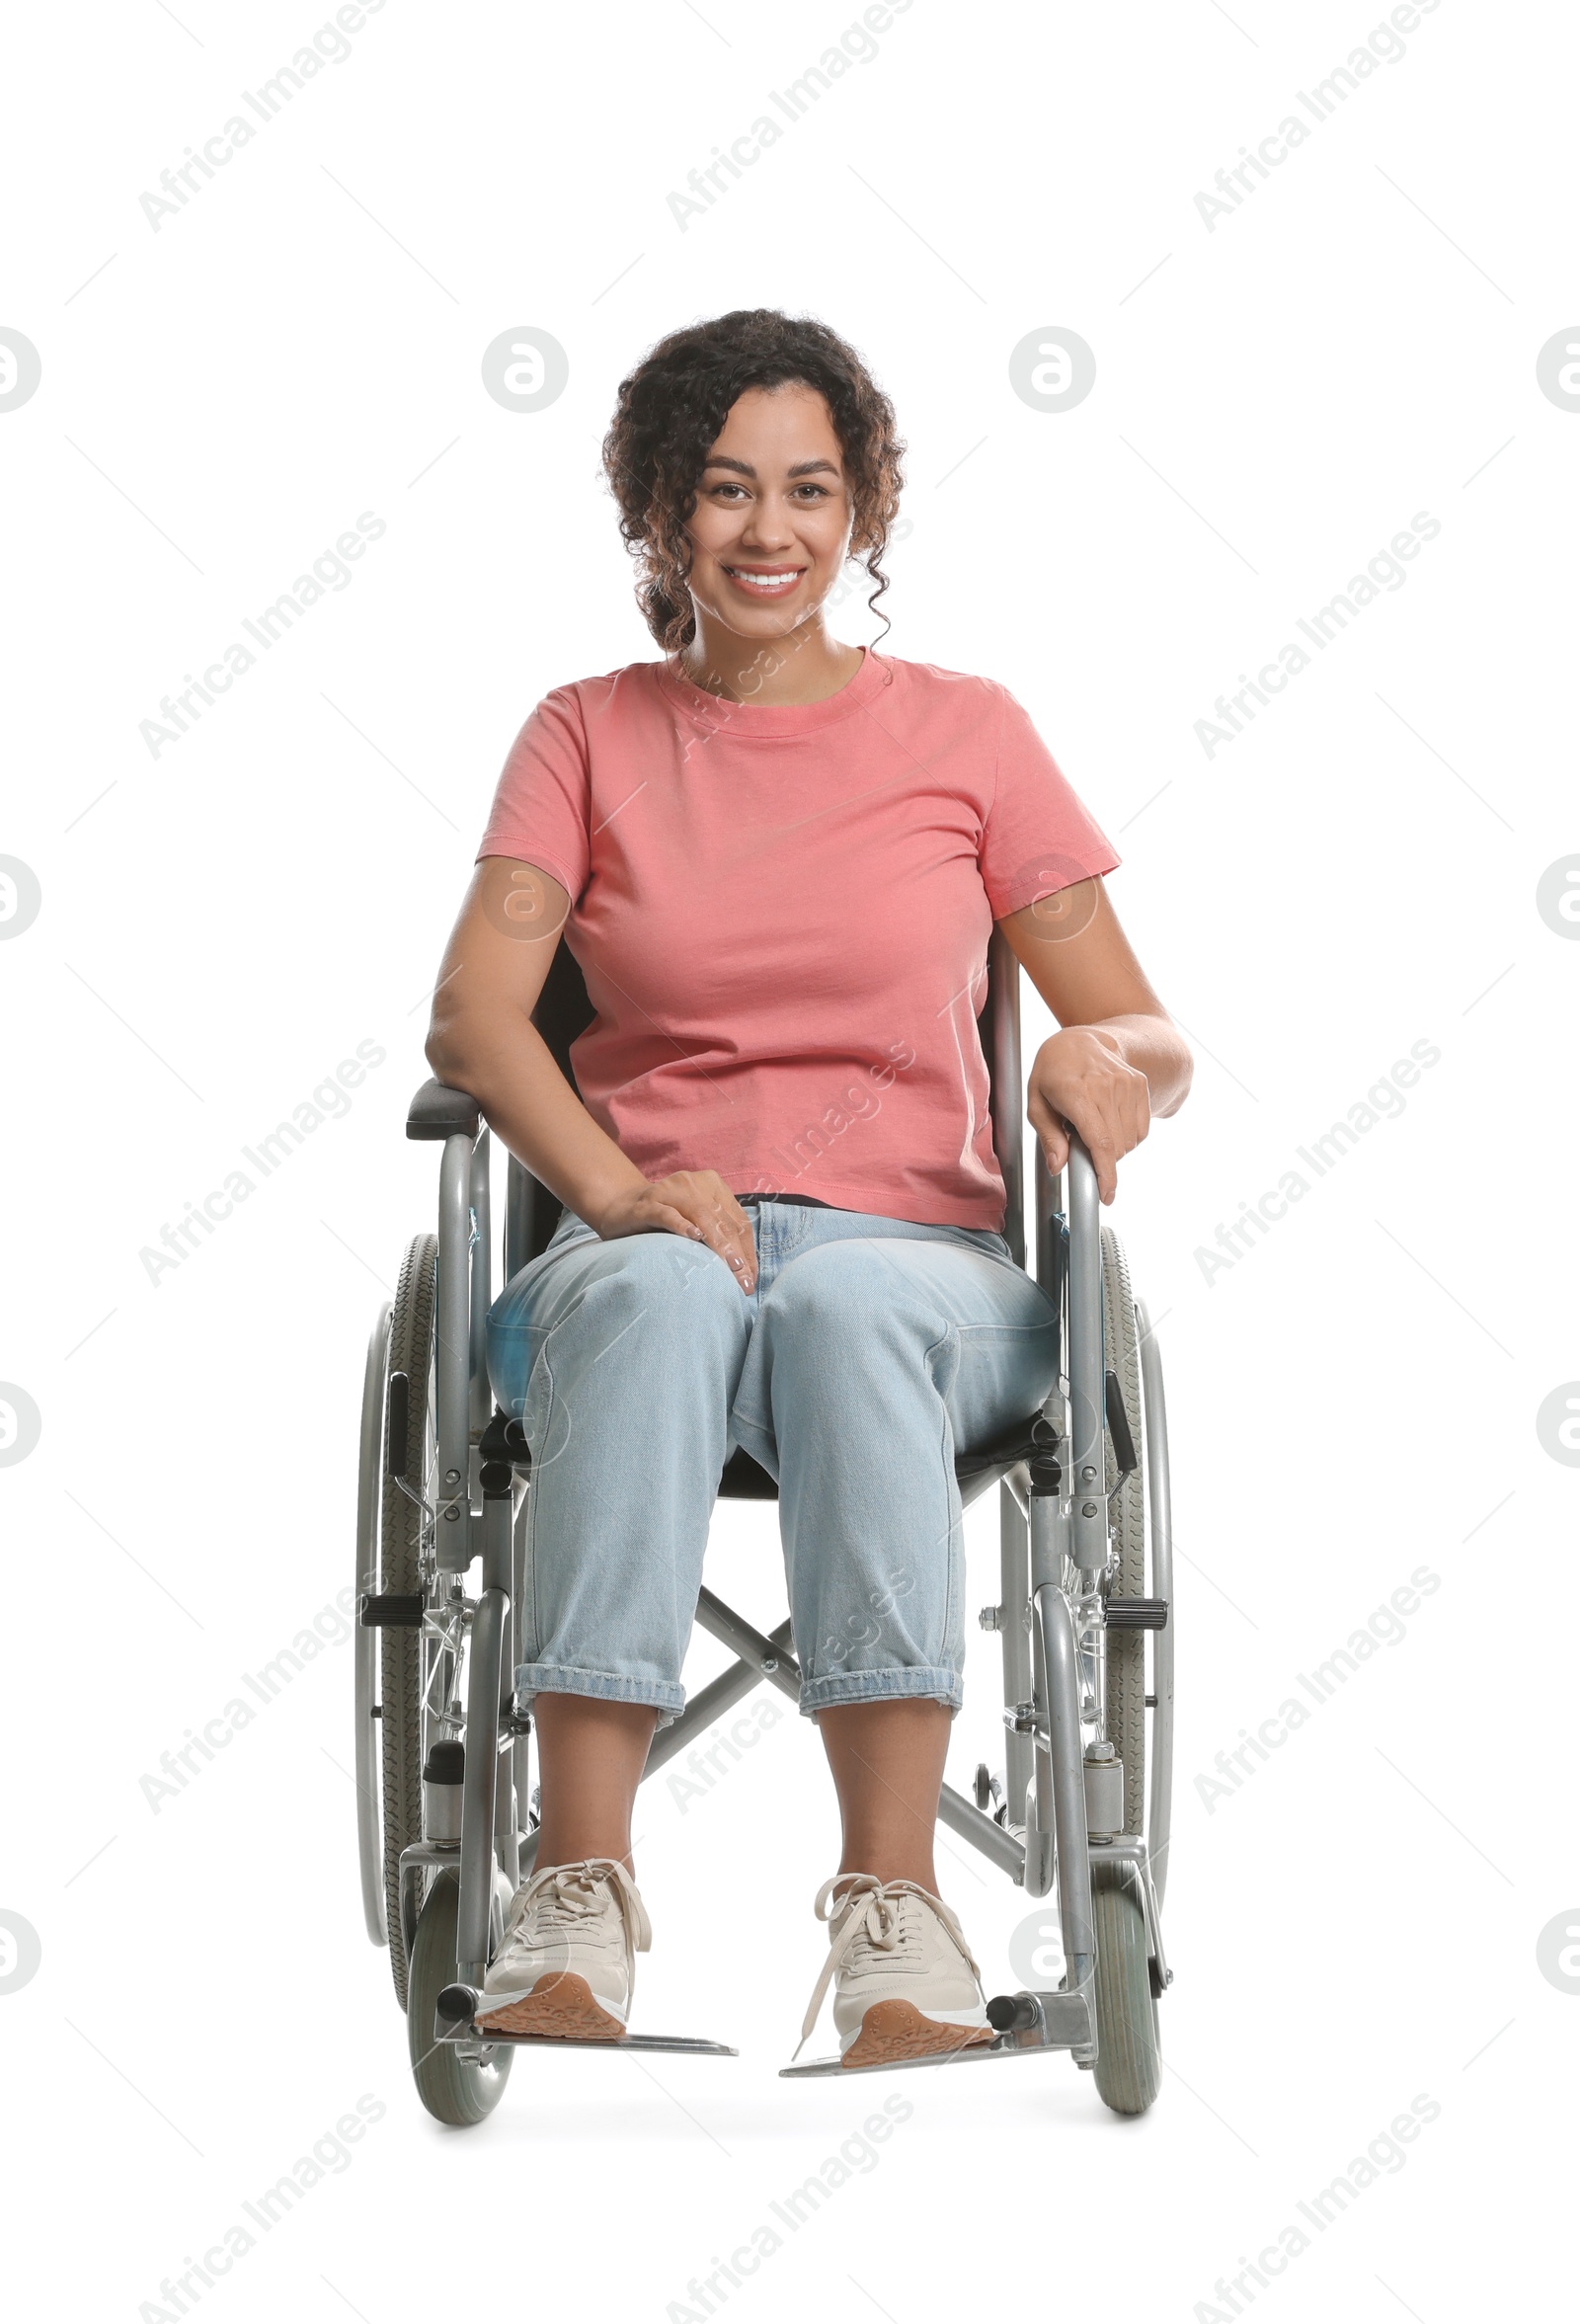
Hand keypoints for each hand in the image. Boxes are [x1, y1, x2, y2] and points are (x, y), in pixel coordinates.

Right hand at [586, 1170, 757, 1292]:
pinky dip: (682, 1225)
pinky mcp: (648, 1203)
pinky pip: (668, 1213)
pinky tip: (694, 1238)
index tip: (750, 1279)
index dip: (747, 1251)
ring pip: (702, 1216)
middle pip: (723, 1221)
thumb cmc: (665, 1221)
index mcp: (712, 1186)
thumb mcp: (696, 1224)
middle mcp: (694, 1184)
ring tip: (729, 1268)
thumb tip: (745, 1272)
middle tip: (742, 1283)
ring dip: (718, 1244)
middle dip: (736, 1255)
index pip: (738, 1221)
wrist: (621, 1207)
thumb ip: (718, 1237)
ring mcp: (670, 1191)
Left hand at [1027, 1028, 1150, 1205]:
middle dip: (1101, 1159)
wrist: (1080, 1040)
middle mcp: (1106, 1086)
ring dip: (1114, 1148)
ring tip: (1095, 1126)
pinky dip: (1128, 1137)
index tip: (1106, 1195)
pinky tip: (1110, 1121)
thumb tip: (1057, 1167)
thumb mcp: (1037, 1104)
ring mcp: (1127, 1083)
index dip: (1105, 1173)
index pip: (1099, 1142)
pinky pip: (1141, 1129)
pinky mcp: (1140, 1084)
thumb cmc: (1053, 1074)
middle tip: (1082, 1143)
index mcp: (1076, 1091)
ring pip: (1130, 1141)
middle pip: (1116, 1147)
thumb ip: (1048, 1137)